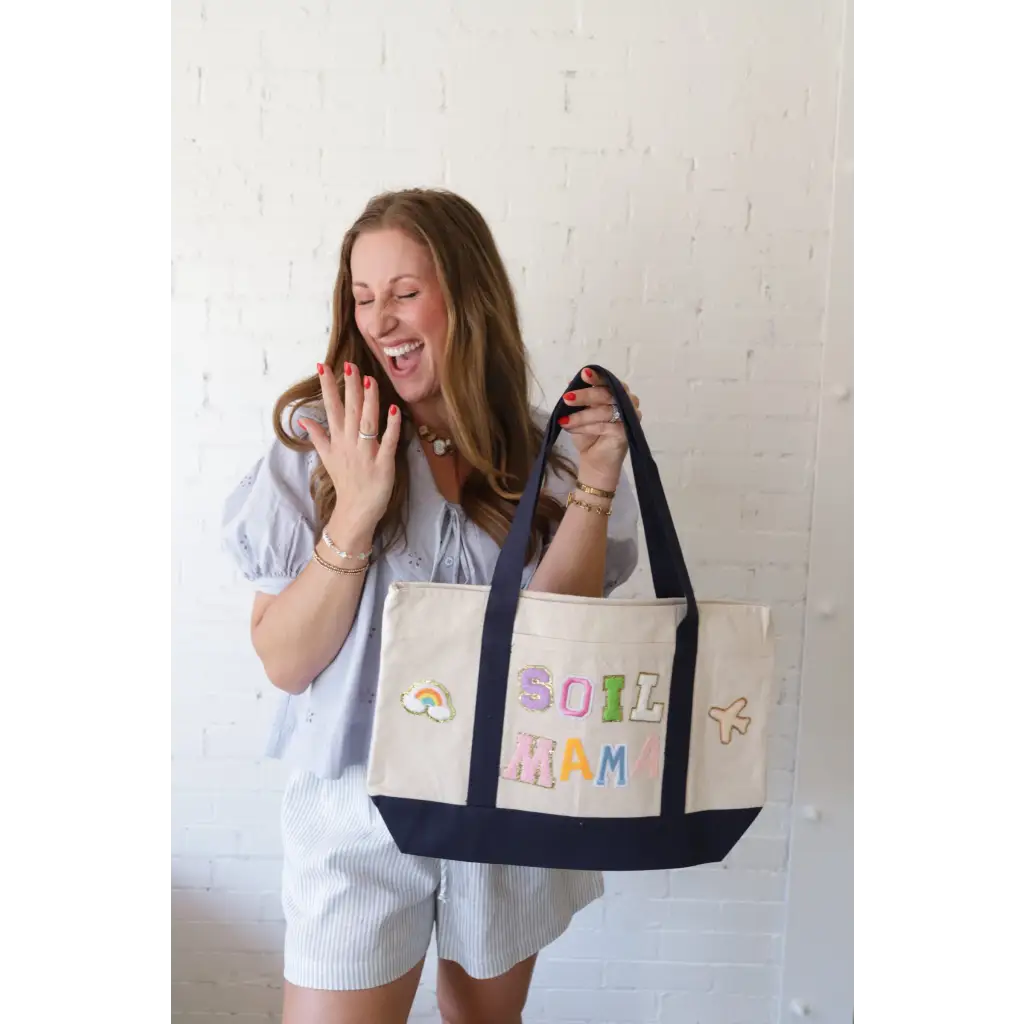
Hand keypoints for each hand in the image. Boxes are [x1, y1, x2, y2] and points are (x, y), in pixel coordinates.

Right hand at [298, 361, 401, 535]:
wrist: (355, 511)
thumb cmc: (344, 482)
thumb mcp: (326, 458)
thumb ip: (317, 436)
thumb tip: (302, 419)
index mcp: (337, 440)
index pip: (331, 408)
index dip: (327, 387)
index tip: (323, 366)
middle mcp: (350, 444)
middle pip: (350, 410)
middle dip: (349, 387)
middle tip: (349, 365)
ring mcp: (366, 453)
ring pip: (367, 422)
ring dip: (369, 401)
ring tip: (369, 379)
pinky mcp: (383, 464)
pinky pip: (388, 442)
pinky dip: (391, 426)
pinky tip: (394, 409)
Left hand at [559, 367, 641, 486]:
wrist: (594, 459)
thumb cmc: (588, 433)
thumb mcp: (580, 412)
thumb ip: (578, 397)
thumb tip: (570, 381)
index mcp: (616, 392)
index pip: (608, 380)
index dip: (597, 377)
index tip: (584, 374)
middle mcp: (626, 401)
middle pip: (607, 394)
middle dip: (585, 396)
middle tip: (567, 399)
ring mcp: (629, 417)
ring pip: (604, 411)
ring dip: (582, 416)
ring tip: (565, 421)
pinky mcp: (627, 432)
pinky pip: (606, 426)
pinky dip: (587, 427)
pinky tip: (573, 429)